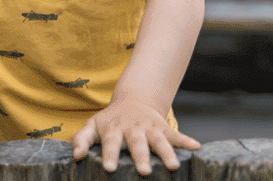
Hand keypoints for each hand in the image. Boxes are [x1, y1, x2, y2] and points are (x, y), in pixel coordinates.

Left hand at [72, 97, 199, 174]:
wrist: (133, 101)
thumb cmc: (110, 121)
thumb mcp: (93, 126)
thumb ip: (81, 139)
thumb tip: (76, 157)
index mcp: (114, 130)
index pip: (110, 143)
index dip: (109, 155)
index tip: (108, 168)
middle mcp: (132, 129)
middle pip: (137, 143)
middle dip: (141, 156)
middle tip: (144, 172)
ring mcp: (149, 128)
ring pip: (158, 141)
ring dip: (166, 152)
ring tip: (173, 166)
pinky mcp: (163, 129)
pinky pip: (176, 135)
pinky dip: (186, 141)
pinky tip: (195, 147)